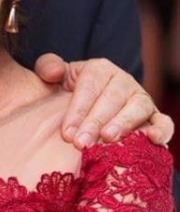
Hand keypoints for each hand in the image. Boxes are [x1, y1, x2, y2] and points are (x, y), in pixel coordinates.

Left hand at [35, 53, 173, 148]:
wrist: (81, 115)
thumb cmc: (66, 97)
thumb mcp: (53, 80)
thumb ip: (48, 67)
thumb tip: (55, 71)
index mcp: (99, 69)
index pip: (89, 87)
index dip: (77, 110)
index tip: (66, 133)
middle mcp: (122, 81)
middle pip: (112, 98)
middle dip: (95, 122)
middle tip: (81, 143)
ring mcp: (140, 99)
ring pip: (138, 107)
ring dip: (123, 124)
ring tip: (108, 139)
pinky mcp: (154, 118)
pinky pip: (163, 122)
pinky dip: (161, 130)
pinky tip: (150, 139)